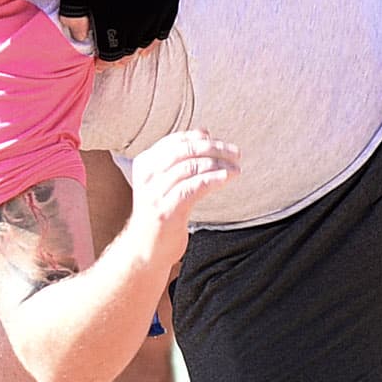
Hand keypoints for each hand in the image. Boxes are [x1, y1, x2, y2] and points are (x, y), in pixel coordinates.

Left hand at [59, 0, 180, 59]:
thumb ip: (74, 19)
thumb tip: (82, 41)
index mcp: (114, 19)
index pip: (112, 56)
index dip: (104, 62)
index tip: (97, 61)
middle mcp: (140, 19)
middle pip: (130, 52)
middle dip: (118, 56)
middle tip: (109, 54)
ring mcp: (159, 9)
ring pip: (147, 44)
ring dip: (134, 47)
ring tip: (124, 43)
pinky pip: (163, 30)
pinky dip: (152, 37)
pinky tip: (142, 35)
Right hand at [129, 131, 238, 265]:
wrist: (145, 248)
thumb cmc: (161, 212)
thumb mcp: (165, 181)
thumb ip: (181, 158)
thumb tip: (204, 132)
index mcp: (145, 163)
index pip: (176, 141)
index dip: (202, 139)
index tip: (222, 144)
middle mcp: (148, 175)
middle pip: (185, 151)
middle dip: (214, 148)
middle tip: (235, 153)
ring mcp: (155, 194)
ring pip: (191, 167)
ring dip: (218, 164)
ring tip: (236, 168)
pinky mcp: (166, 210)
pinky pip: (193, 188)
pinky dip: (212, 179)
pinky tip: (227, 178)